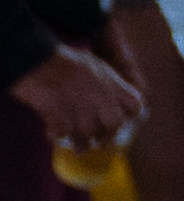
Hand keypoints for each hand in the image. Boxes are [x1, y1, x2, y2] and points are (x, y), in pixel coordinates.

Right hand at [12, 41, 140, 147]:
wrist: (31, 55)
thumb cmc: (58, 60)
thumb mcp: (92, 65)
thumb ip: (108, 84)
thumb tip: (118, 104)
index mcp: (109, 81)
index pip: (134, 106)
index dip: (127, 116)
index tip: (116, 120)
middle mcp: (98, 92)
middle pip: (114, 123)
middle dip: (107, 134)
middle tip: (98, 139)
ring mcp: (78, 103)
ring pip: (88, 133)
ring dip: (81, 142)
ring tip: (76, 145)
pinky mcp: (56, 110)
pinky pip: (61, 133)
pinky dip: (57, 136)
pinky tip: (52, 133)